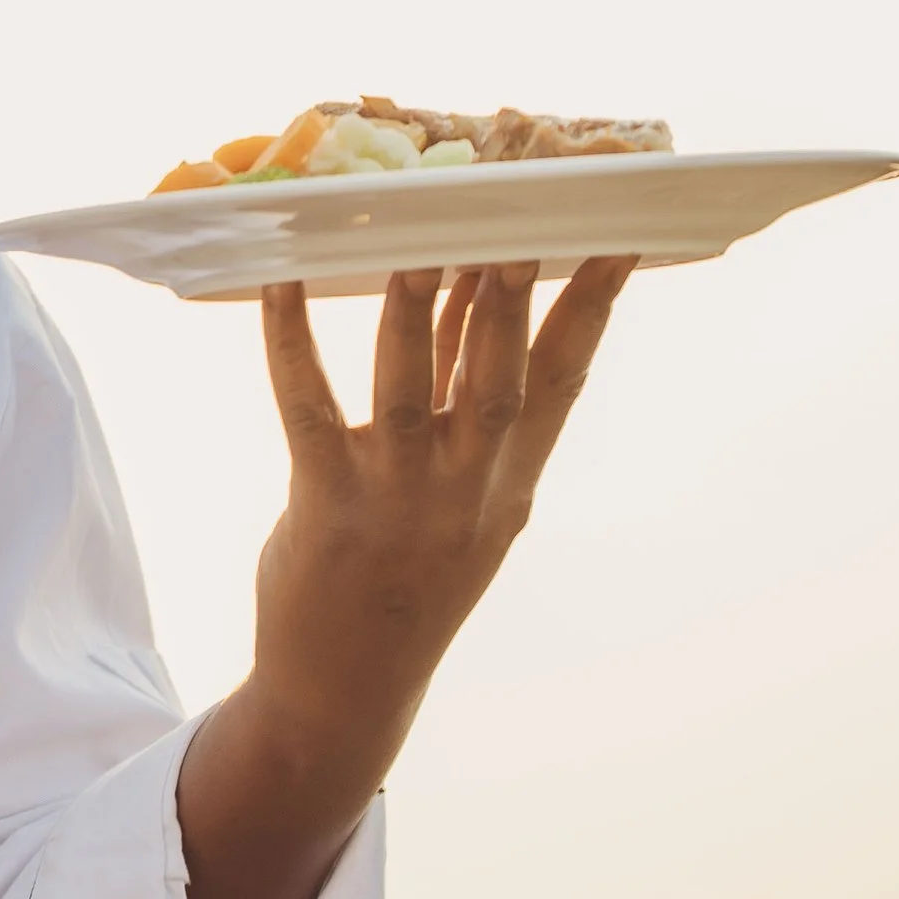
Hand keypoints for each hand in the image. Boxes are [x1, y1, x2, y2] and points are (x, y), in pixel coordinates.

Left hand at [174, 255, 636, 898]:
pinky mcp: (327, 505)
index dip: (592, 305)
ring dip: (412, 309)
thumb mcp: (459, 495)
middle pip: (496, 371)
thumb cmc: (403, 572)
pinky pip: (306, 406)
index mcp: (509, 482)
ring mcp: (398, 500)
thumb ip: (459, 395)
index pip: (563, 378)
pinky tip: (278, 282)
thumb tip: (466, 287)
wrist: (346, 691)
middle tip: (518, 207)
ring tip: (417, 238)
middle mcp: (467, 490)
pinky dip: (290, 340)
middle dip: (509, 287)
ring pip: (410, 388)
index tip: (620, 234)